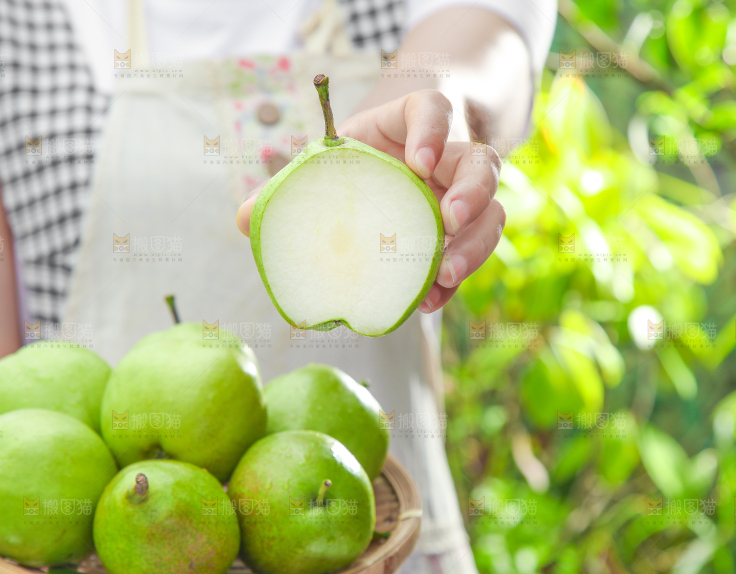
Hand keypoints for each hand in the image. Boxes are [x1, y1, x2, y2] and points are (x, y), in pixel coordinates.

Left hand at [235, 89, 503, 312]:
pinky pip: (468, 258)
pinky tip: (427, 301)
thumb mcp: (324, 166)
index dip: (434, 131)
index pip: (436, 110)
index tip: (420, 162)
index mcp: (412, 125)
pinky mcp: (461, 237)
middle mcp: (448, 159)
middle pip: (482, 164)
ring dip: (474, 245)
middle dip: (472, 193)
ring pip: (492, 213)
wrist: (380, 180)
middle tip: (448, 221)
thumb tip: (244, 218)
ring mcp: (461, 198)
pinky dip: (450, 283)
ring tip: (445, 275)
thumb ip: (289, 188)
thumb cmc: (350, 166)